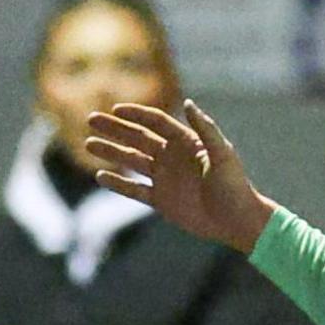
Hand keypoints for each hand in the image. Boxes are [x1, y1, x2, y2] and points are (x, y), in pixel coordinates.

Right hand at [85, 98, 277, 253]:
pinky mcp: (161, 201)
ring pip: (131, 161)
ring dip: (110, 152)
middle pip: (137, 138)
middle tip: (91, 120)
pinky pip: (134, 190)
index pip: (155, 123)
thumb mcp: (222, 154)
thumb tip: (187, 103)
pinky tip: (100, 176)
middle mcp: (171, 157)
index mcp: (186, 142)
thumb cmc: (234, 185)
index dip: (136, 115)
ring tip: (88, 144)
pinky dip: (118, 183)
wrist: (236, 220)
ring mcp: (164, 179)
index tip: (116, 109)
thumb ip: (206, 129)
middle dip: (115, 129)